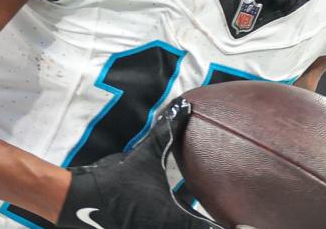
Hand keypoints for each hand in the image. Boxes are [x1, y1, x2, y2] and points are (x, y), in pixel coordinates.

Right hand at [57, 98, 220, 228]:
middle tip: (236, 219)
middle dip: (215, 225)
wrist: (79, 202)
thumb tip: (185, 108)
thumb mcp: (145, 155)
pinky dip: (179, 225)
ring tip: (211, 218)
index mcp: (176, 220)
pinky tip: (182, 217)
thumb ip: (169, 131)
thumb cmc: (114, 183)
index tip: (247, 222)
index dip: (236, 227)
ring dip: (196, 225)